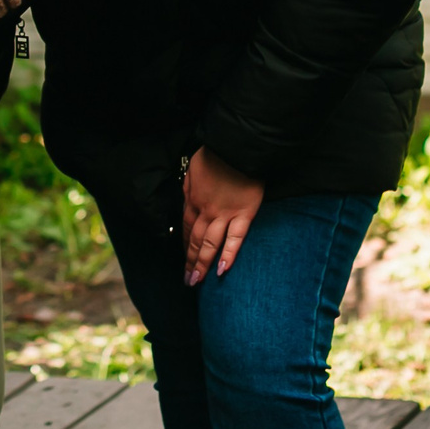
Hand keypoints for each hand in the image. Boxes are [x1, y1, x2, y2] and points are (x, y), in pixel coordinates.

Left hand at [181, 147, 264, 284]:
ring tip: (198, 281)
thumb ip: (190, 187)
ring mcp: (225, 213)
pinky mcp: (244, 213)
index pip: (186, 227)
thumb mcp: (193, 169)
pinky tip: (222, 270)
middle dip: (190, 261)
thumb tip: (188, 199)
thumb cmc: (215, 154)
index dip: (185, 244)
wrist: (236, 147)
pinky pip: (235, 238)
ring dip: (203, 263)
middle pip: (195, 240)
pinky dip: (228, 254)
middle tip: (188, 280)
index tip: (184, 257)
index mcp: (193, 198)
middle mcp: (206, 210)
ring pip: (210, 243)